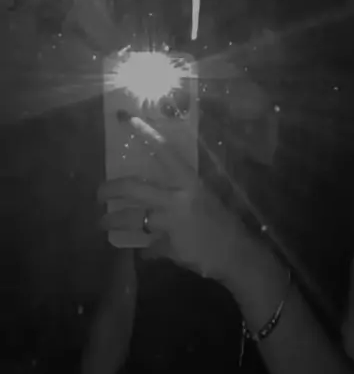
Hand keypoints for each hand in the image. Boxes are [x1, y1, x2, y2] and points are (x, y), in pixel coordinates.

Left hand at [98, 143, 247, 284]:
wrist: (235, 253)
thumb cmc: (222, 221)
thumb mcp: (203, 197)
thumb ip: (181, 191)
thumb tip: (159, 188)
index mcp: (189, 182)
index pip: (165, 152)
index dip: (146, 135)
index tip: (128, 120)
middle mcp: (177, 199)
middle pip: (133, 188)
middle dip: (110, 189)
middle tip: (98, 194)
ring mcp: (170, 224)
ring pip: (132, 219)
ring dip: (112, 221)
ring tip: (103, 222)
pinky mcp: (166, 246)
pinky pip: (148, 247)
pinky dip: (145, 250)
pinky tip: (145, 252)